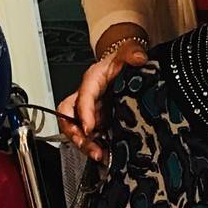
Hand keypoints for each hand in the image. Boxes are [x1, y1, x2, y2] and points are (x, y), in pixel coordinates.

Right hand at [58, 25, 148, 162]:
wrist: (124, 66)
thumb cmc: (121, 60)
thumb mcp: (127, 52)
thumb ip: (132, 53)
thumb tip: (138, 57)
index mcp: (92, 80)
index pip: (83, 95)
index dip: (84, 113)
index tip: (89, 128)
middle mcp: (87, 96)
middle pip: (69, 115)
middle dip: (75, 133)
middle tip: (88, 146)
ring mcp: (91, 110)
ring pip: (77, 129)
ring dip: (85, 144)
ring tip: (98, 155)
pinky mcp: (98, 121)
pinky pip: (90, 136)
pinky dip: (95, 146)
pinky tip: (106, 155)